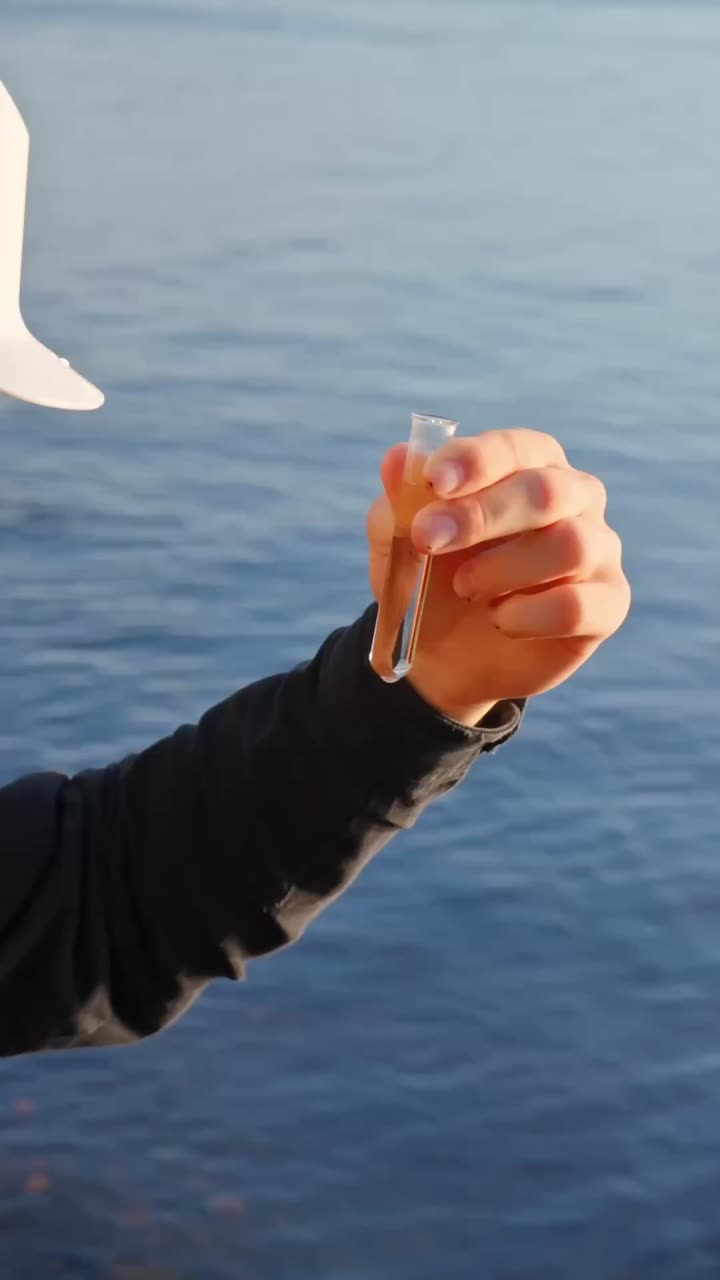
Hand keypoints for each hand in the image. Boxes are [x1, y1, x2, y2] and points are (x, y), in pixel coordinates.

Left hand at [367, 429, 629, 726]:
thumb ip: (401, 501)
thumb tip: (398, 458)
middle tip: (428, 540)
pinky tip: (499, 619)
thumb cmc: (432, 580)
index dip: (477, 460)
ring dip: (504, 569)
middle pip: (548, 491)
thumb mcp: (401, 544)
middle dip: (482, 515)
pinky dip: (527, 615)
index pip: (516, 448)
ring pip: (570, 545)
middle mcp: (576, 497)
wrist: (447, 656)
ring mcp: (599, 550)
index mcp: (529, 465)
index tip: (436, 480)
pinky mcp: (608, 605)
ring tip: (467, 588)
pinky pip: (578, 605)